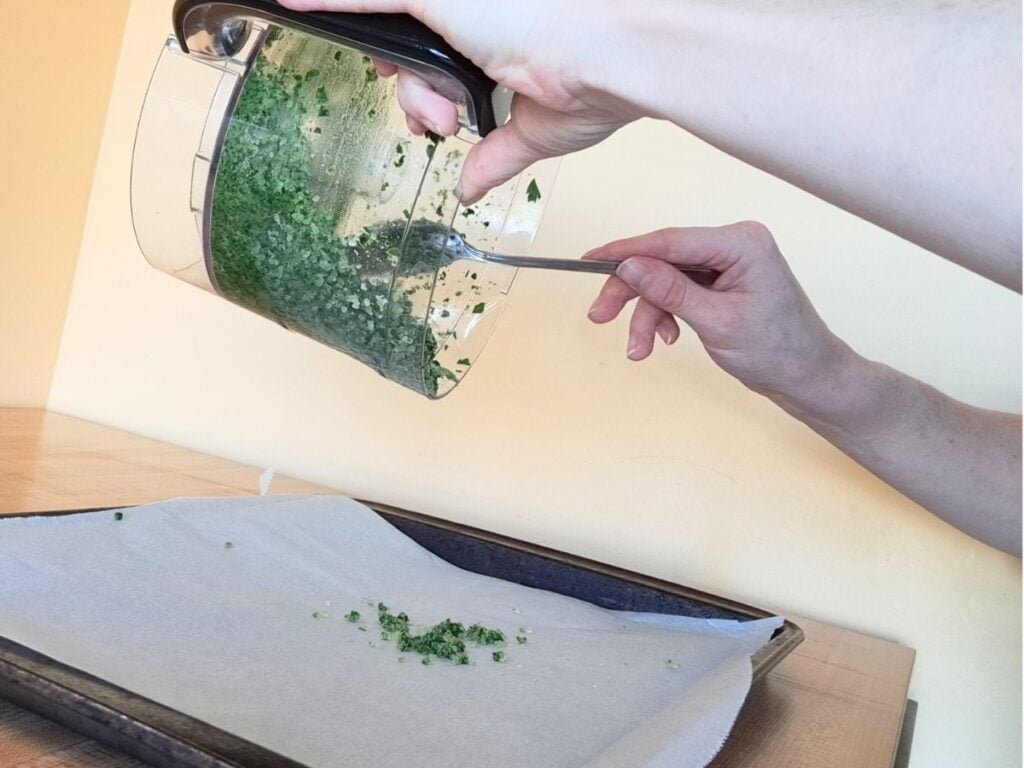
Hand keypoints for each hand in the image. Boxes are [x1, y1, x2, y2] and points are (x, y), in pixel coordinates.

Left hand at [278, 0, 637, 202]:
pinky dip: (324, 4)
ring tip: (440, 114)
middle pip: (411, 53)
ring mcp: (453, 2)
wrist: (614, 58)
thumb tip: (472, 189)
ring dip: (409, 89)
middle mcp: (471, 13)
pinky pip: (365, 0)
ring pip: (395, 43)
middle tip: (438, 122)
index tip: (435, 115)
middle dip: (416, 95)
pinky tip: (289, 4)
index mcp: (494, 36)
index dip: (425, 87)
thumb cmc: (596, 83)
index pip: (435, 58)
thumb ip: (494, 155)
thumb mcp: (534, 132)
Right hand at [585, 221, 847, 400]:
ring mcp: (726, 263)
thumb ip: (670, 291)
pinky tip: (666, 339)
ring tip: (640, 349)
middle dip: (632, 293)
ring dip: (647, 315)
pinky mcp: (719, 282)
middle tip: (601, 316)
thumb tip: (629, 265)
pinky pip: (677, 292)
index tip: (590, 260)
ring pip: (664, 281)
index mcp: (741, 243)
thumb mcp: (717, 322)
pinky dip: (664, 317)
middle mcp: (733, 245)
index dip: (626, 251)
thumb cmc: (778, 350)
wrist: (806, 377)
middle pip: (662, 260)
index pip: (670, 241)